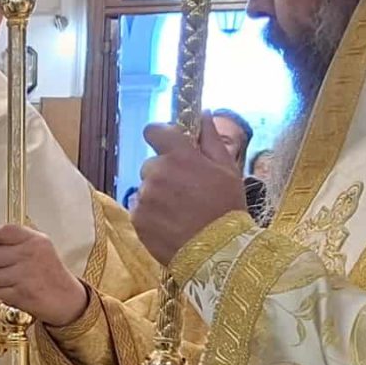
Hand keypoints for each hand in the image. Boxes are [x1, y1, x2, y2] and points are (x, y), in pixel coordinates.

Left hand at [0, 222, 89, 326]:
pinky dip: (4, 294)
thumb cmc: (47, 271)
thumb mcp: (34, 247)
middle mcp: (31, 255)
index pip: (4, 231)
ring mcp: (27, 275)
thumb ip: (8, 237)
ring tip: (15, 281)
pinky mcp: (23, 294)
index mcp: (35, 240)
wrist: (67, 299)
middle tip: (8, 268)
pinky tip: (18, 291)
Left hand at [131, 118, 249, 267]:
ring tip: (180, 212)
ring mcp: (145, 196)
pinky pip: (140, 209)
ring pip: (145, 187)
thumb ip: (211, 139)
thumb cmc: (227, 208)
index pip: (154, 130)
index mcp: (179, 155)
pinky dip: (151, 214)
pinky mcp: (137, 219)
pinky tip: (171, 224)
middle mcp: (156, 172)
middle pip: (151, 164)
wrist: (219, 251)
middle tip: (186, 191)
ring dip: (158, 195)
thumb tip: (202, 113)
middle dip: (164, 172)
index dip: (160, 136)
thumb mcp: (228, 169)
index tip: (168, 145)